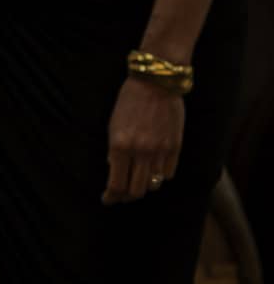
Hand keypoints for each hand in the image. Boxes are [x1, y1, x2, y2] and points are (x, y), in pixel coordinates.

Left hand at [101, 77, 184, 204]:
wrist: (156, 84)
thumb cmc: (129, 103)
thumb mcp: (112, 126)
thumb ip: (114, 151)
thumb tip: (114, 171)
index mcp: (120, 146)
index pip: (116, 185)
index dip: (111, 197)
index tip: (107, 199)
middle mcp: (141, 152)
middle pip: (136, 191)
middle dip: (126, 196)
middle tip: (121, 195)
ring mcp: (160, 151)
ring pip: (153, 185)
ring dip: (143, 187)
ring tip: (136, 183)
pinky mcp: (176, 148)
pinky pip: (168, 174)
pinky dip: (160, 176)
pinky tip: (153, 170)